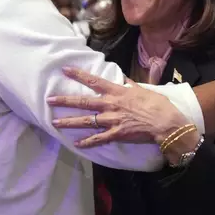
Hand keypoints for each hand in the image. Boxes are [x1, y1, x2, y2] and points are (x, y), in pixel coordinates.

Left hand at [49, 67, 189, 147]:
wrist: (165, 122)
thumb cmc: (157, 104)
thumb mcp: (142, 89)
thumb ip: (130, 84)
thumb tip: (123, 78)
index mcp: (117, 92)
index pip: (94, 81)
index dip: (78, 75)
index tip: (65, 70)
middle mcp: (110, 105)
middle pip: (83, 102)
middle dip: (65, 101)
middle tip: (49, 100)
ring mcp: (111, 120)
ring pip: (86, 121)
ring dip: (69, 122)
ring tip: (54, 122)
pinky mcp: (116, 134)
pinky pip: (98, 139)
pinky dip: (87, 142)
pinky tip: (76, 144)